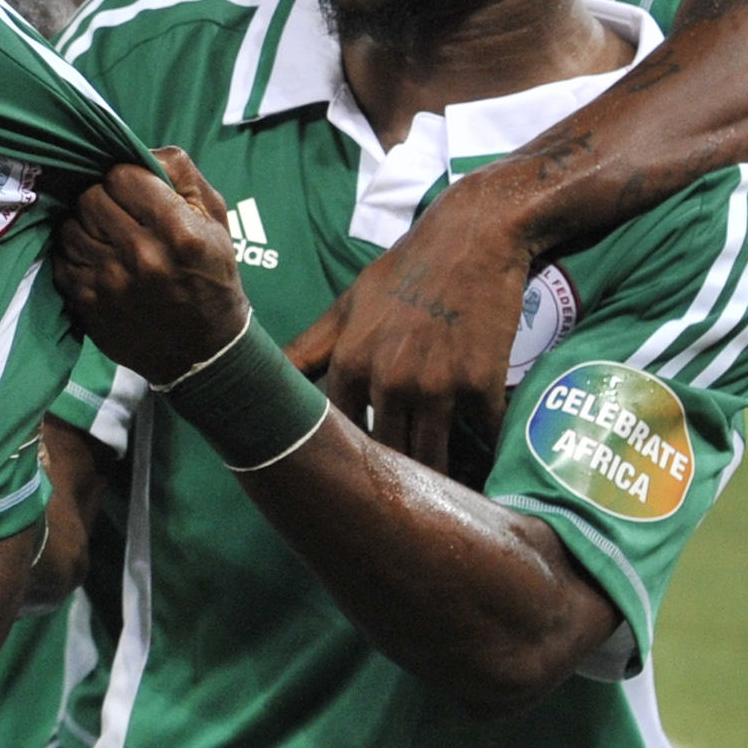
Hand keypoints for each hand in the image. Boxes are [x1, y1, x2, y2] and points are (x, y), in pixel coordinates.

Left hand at [52, 148, 249, 386]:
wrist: (203, 348)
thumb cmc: (211, 275)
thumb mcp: (215, 219)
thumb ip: (181, 174)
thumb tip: (140, 149)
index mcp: (176, 229)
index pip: (121, 175)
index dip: (125, 178)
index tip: (134, 190)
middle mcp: (140, 254)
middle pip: (91, 198)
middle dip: (103, 198)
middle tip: (119, 212)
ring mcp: (109, 280)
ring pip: (71, 225)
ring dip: (85, 224)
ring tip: (106, 234)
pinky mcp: (87, 301)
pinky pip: (61, 256)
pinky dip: (74, 251)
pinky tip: (95, 256)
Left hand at [289, 172, 534, 482]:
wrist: (474, 236)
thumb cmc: (407, 271)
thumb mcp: (348, 304)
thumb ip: (309, 348)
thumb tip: (264, 375)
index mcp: (349, 362)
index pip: (337, 436)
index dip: (346, 462)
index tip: (350, 485)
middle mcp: (388, 378)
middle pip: (386, 455)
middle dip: (392, 483)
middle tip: (393, 511)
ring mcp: (436, 383)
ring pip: (432, 458)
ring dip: (438, 484)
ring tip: (440, 503)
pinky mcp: (481, 384)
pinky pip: (480, 440)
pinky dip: (483, 459)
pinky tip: (482, 473)